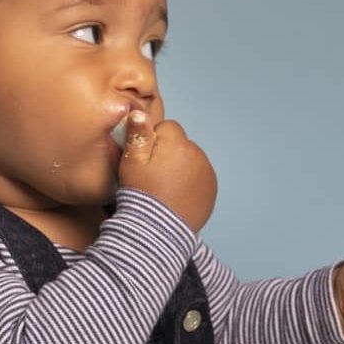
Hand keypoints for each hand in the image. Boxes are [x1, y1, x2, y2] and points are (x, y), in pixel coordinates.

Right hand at [117, 111, 217, 231]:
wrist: (158, 231)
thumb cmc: (142, 195)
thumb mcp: (132, 163)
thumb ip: (137, 135)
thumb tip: (139, 112)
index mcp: (178, 144)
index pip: (167, 127)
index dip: (153, 141)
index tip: (145, 160)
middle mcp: (198, 155)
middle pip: (180, 143)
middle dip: (168, 153)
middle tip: (154, 176)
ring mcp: (207, 173)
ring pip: (191, 159)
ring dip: (180, 167)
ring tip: (165, 187)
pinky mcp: (211, 189)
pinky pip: (199, 176)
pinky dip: (190, 181)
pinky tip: (176, 194)